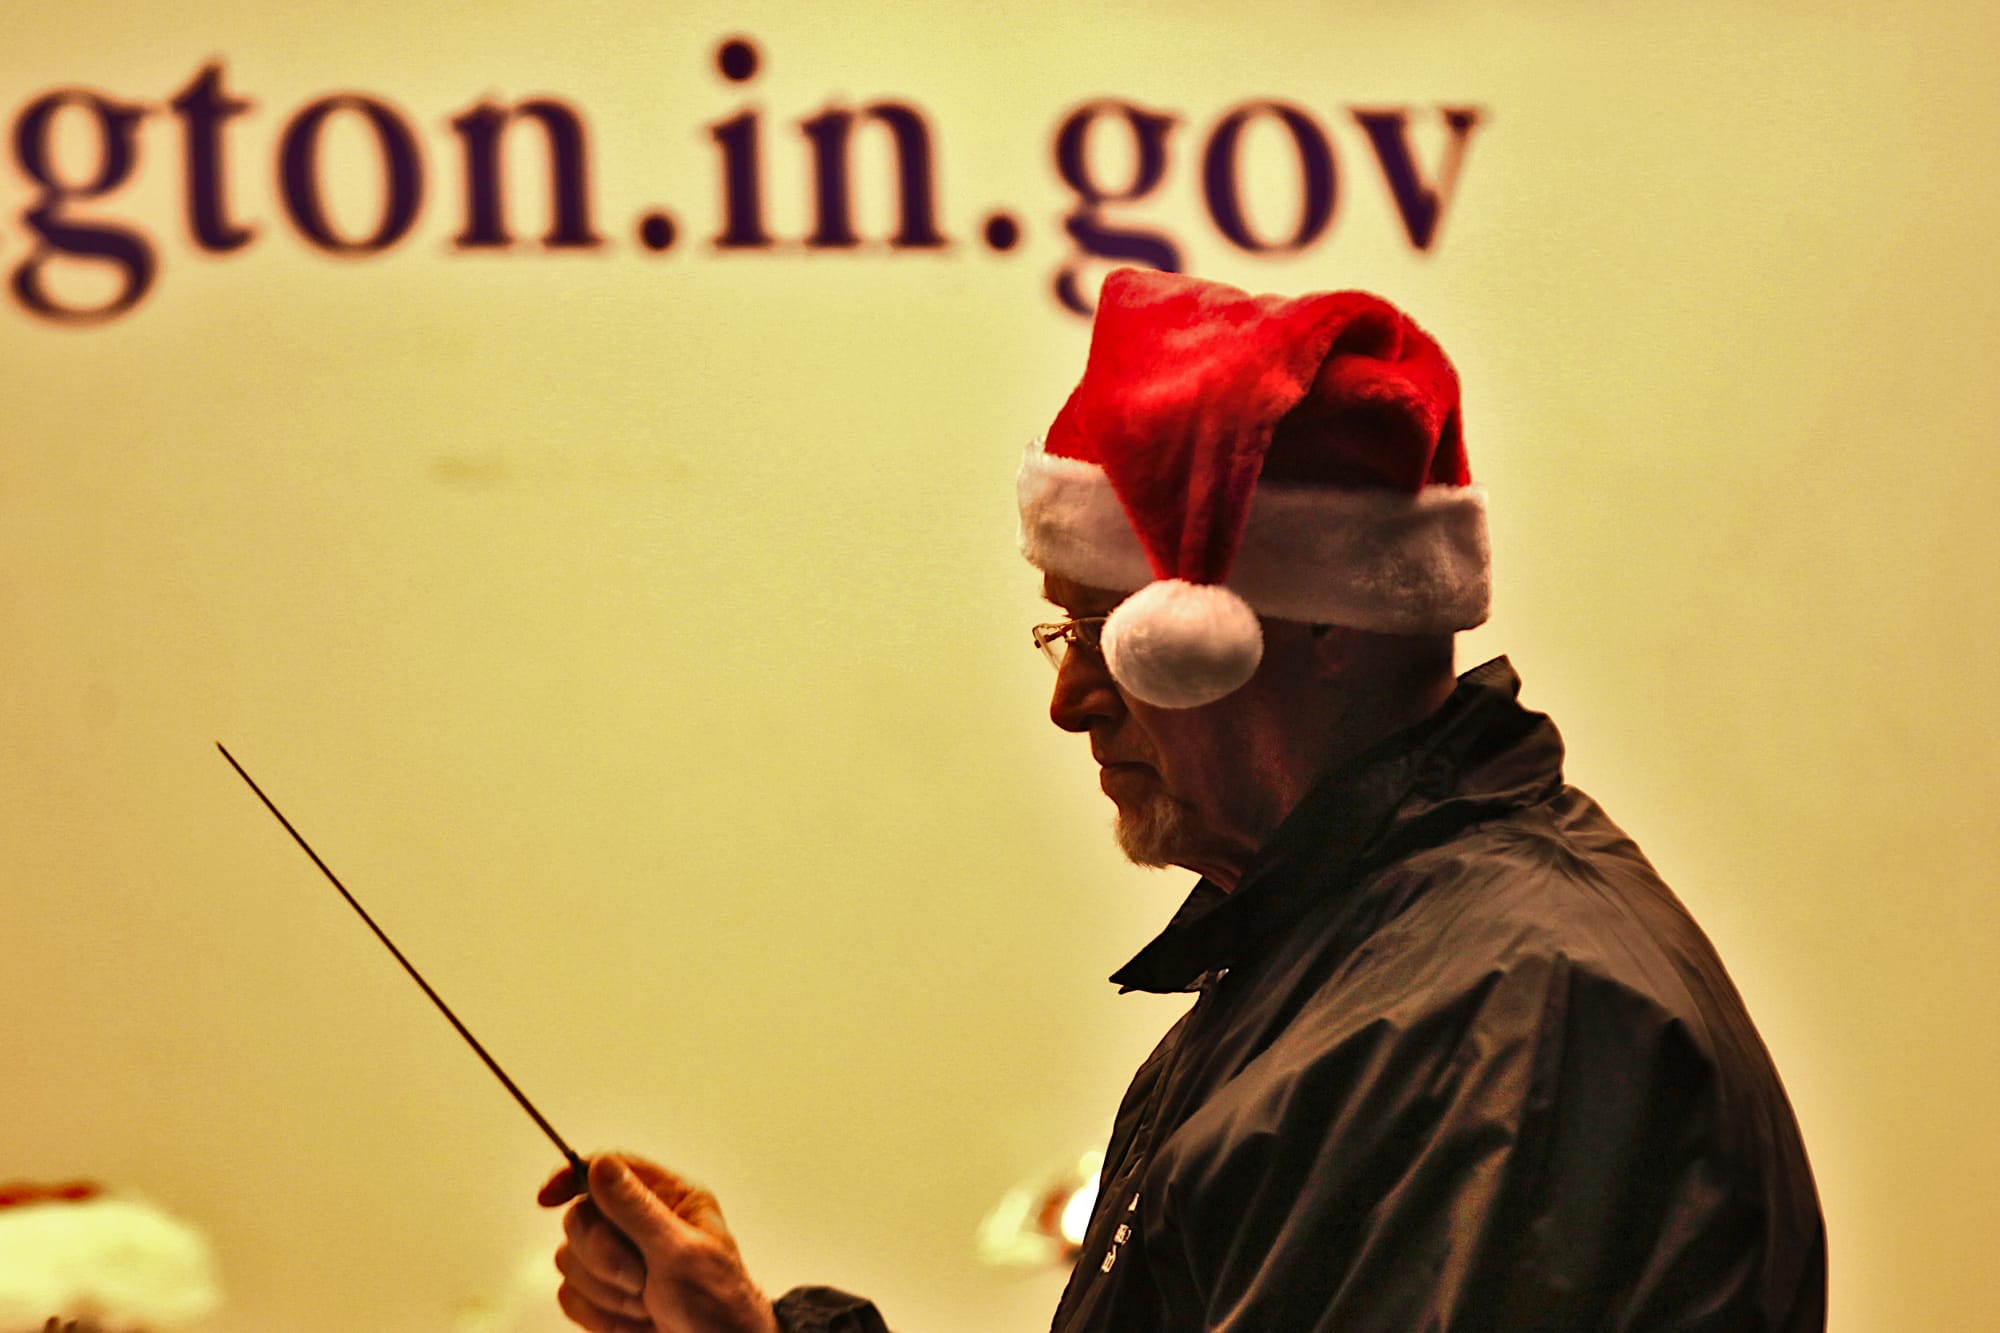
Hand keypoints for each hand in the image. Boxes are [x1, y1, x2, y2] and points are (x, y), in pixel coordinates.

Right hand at [539, 1153, 779, 1332]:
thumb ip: (637, 1209)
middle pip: (581, 1217)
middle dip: (604, 1256)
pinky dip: (598, 1315)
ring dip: (606, 1291)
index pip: (611, 1168)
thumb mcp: (681, 1253)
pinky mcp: (605, 1296)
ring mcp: (620, 1260)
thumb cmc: (718, 1305)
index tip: (547, 1199)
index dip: (573, 1177)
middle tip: (640, 1279)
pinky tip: (634, 1321)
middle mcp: (641, 1224)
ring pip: (569, 1260)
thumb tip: (601, 1166)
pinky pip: (570, 1296)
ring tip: (646, 1304)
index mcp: (669, 1199)